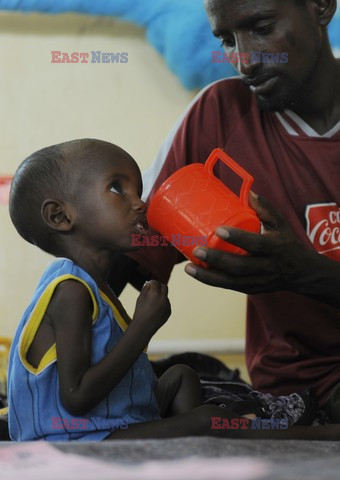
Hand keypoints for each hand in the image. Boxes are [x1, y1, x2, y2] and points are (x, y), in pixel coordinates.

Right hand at [133, 280, 170, 333]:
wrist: (144, 328)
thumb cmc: (140, 312)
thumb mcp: (140, 299)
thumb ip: (145, 289)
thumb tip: (149, 283)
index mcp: (155, 294)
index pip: (156, 283)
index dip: (152, 283)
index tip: (149, 284)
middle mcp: (163, 298)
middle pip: (164, 287)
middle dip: (159, 287)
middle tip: (153, 290)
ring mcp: (167, 305)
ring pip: (165, 296)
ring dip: (160, 297)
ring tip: (152, 305)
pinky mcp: (169, 311)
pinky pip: (166, 304)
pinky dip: (162, 305)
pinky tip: (155, 311)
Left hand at [184, 193, 317, 294]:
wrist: (301, 273)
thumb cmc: (286, 242)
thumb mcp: (280, 223)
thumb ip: (265, 208)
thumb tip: (247, 191)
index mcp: (274, 247)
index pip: (256, 244)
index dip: (237, 238)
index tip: (218, 230)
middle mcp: (266, 266)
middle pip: (239, 266)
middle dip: (217, 259)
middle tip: (196, 250)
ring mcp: (258, 281)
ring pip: (231, 281)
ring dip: (208, 276)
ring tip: (188, 267)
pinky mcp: (250, 289)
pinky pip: (228, 286)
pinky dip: (211, 281)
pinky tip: (195, 273)